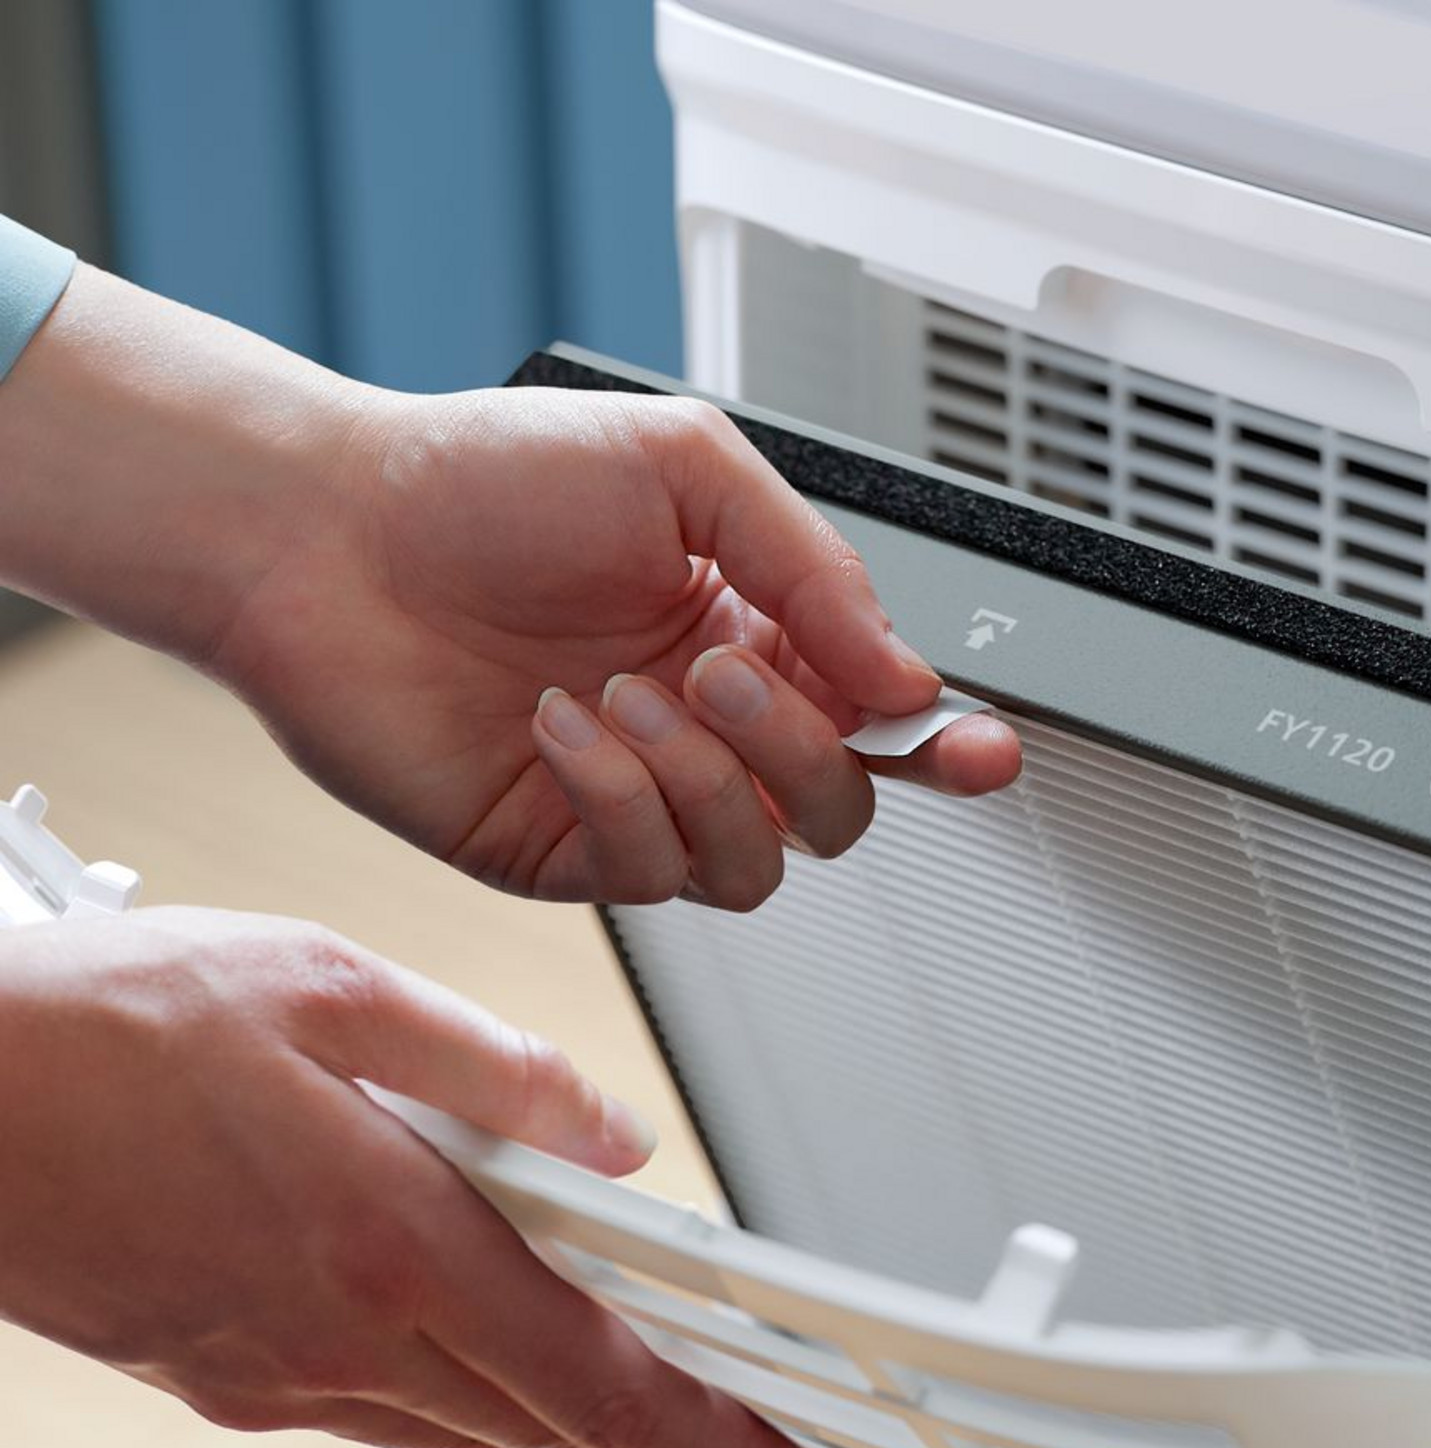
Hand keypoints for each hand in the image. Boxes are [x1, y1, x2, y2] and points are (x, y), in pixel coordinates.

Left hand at [0, 266, 1019, 906]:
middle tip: (728, 675)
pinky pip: (655, 876)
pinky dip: (624, 800)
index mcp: (752, 634)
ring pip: (761, 863)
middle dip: (803, 751)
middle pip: (838, 809)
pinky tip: (566, 727)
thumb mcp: (684, 468)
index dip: (946, 746)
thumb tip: (904, 679)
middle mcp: (707, 728)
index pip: (878, 718)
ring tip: (631, 694)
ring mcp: (640, 799)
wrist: (324, 535)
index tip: (985, 751)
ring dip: (710, 781)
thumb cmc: (483, 481)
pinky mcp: (567, 852)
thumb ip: (812, 567)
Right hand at [0, 908, 857, 1447]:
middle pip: (559, 1432)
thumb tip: (617, 1134)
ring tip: (675, 1434)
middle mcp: (344, 1340)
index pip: (605, 1388)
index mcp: (394, 1247)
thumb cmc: (97, 1026)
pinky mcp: (222, 1376)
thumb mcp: (328, 989)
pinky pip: (391, 1411)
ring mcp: (276, 1377)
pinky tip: (504, 1373)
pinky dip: (480, 1405)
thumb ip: (496, 1068)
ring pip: (478, 1429)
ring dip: (587, 1435)